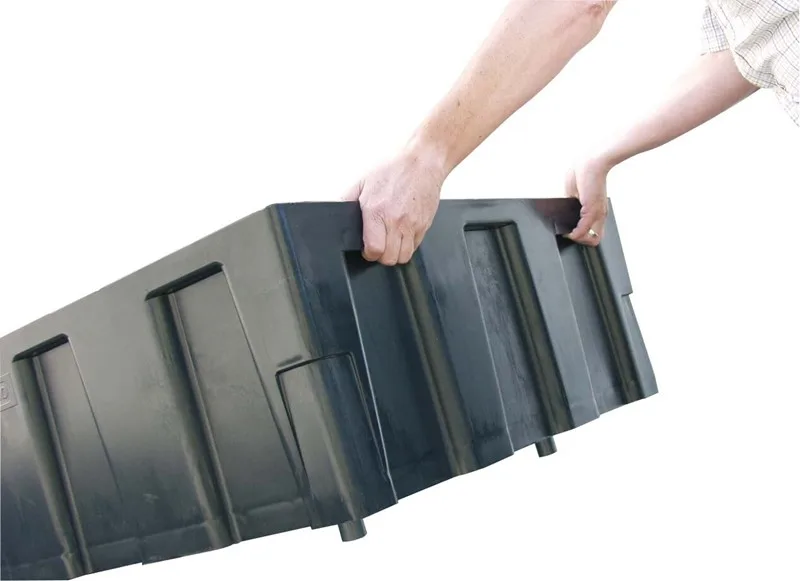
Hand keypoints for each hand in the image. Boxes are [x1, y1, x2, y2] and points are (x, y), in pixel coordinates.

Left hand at [343, 144, 445, 264]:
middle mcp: (396, 220)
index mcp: (377, 211)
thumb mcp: (362, 182)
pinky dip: (409, 245)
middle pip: (389, 258)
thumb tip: (335, 213)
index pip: (374, 250)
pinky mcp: (425, 224)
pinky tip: (403, 233)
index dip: (368, 253)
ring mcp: (413, 224)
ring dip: (396, 253)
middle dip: (381, 255)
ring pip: (404, 256)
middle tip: (379, 245)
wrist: (422, 160)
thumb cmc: (393, 168)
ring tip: (391, 242)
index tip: (367, 248)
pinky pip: (416, 246)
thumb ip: (347, 199)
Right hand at [564, 157, 610, 245]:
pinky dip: (574, 234)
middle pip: (594, 240)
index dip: (582, 236)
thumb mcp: (576, 191)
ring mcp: (597, 213)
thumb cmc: (585, 172)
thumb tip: (566, 208)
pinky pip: (583, 230)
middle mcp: (599, 214)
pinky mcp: (591, 210)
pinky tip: (567, 231)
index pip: (594, 232)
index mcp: (596, 210)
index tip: (571, 232)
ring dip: (577, 239)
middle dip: (580, 241)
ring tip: (568, 233)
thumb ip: (573, 202)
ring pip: (591, 240)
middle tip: (570, 235)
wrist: (592, 162)